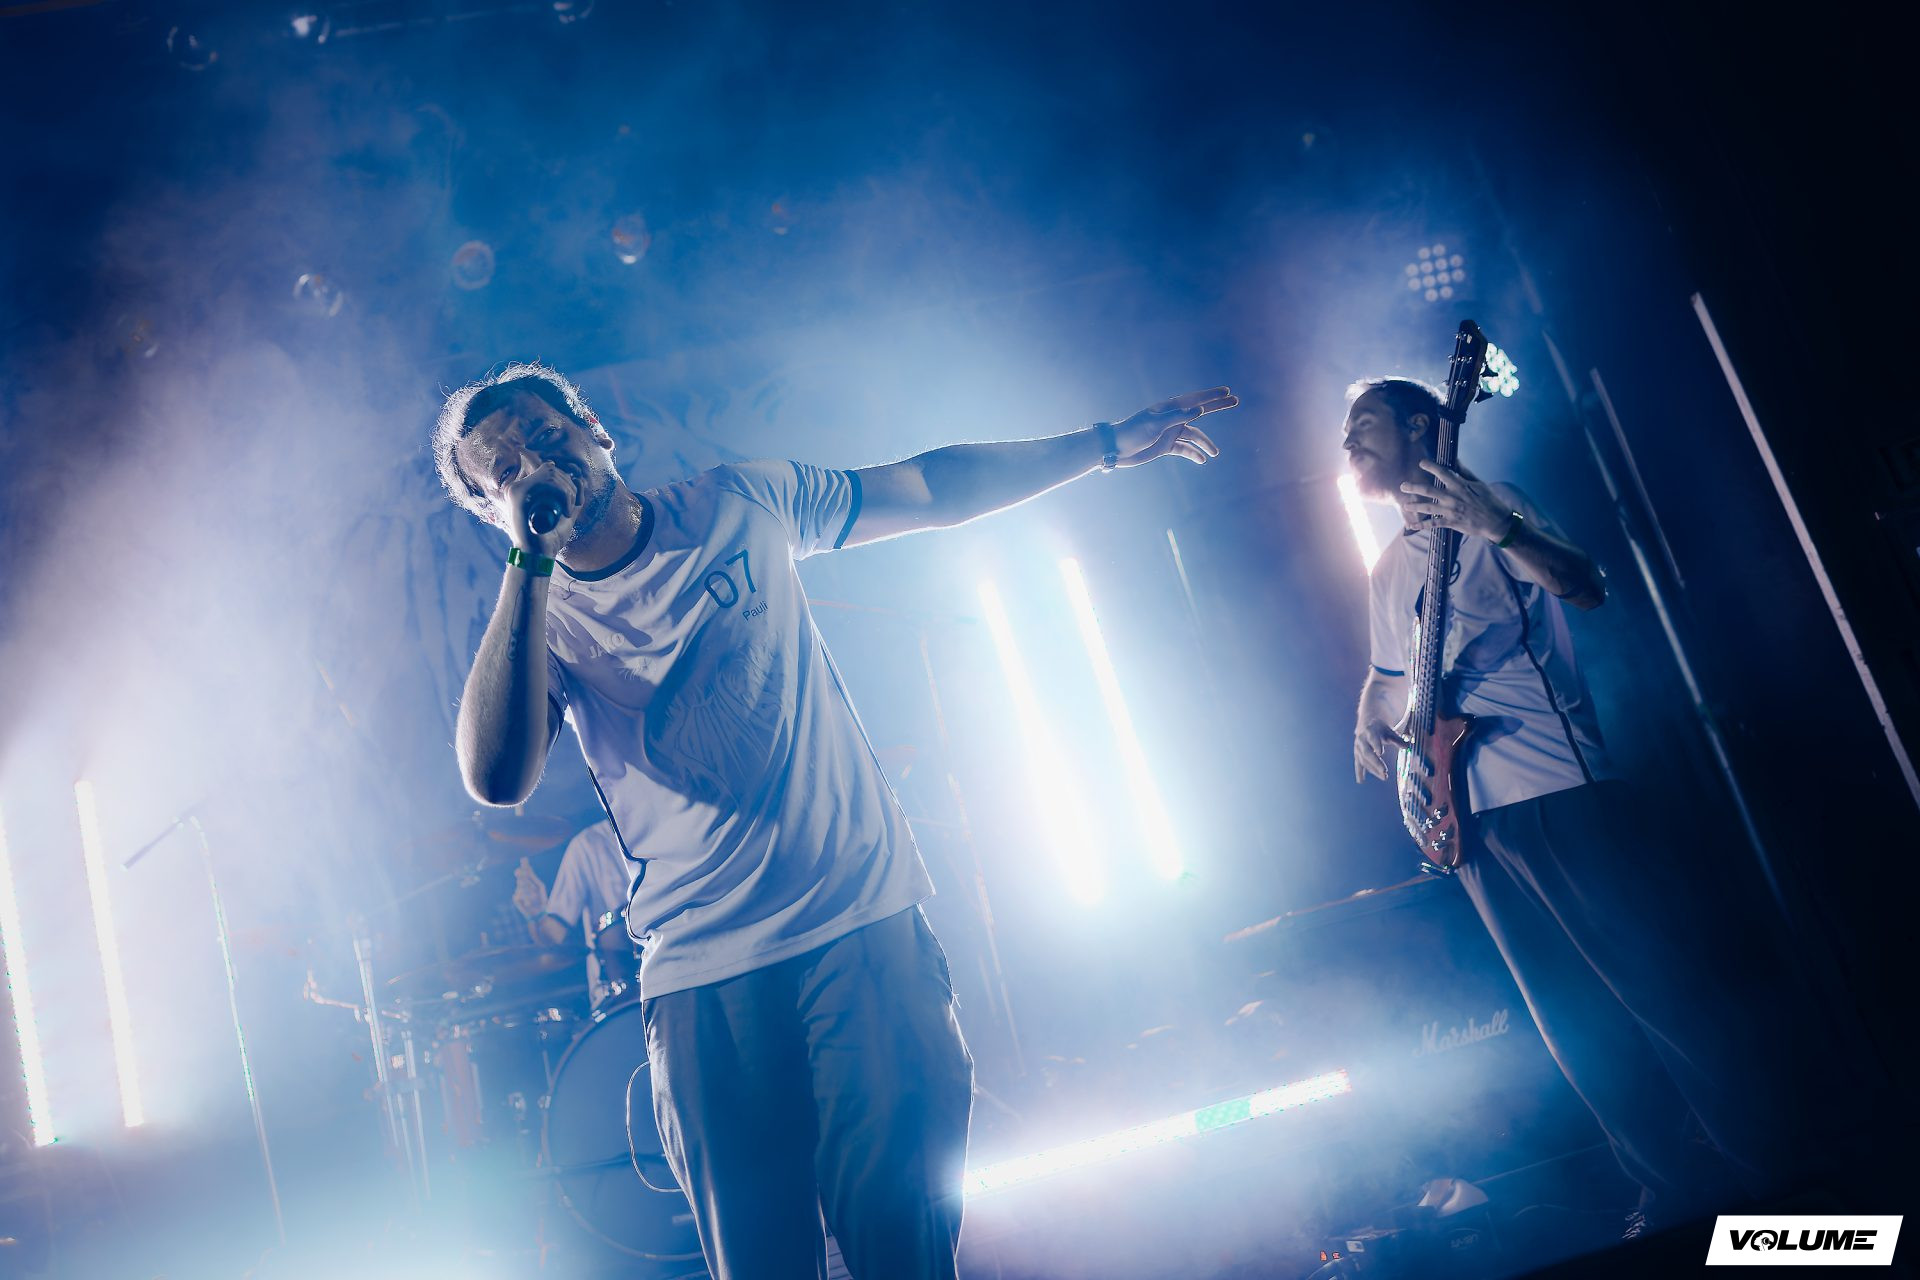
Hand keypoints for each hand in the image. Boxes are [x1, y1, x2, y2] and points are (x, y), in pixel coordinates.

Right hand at [499, 466, 580, 559]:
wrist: (538, 556)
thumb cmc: (550, 538)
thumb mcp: (566, 515)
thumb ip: (573, 499)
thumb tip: (579, 478)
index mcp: (524, 489)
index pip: (548, 469)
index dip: (566, 480)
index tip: (574, 499)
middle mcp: (517, 487)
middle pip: (550, 469)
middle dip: (570, 486)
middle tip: (573, 507)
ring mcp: (515, 490)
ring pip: (550, 474)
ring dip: (568, 491)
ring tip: (569, 511)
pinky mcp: (517, 495)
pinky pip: (545, 482)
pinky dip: (562, 494)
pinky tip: (566, 511)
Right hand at [511, 856, 548, 918]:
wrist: (539, 913)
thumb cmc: (541, 899)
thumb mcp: (540, 886)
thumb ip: (533, 878)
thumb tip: (527, 869)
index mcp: (529, 881)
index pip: (526, 872)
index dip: (524, 865)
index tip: (524, 858)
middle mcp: (523, 885)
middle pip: (521, 876)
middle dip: (521, 872)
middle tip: (520, 868)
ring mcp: (518, 891)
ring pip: (520, 885)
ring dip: (526, 887)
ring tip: (531, 893)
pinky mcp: (515, 898)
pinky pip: (520, 894)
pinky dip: (525, 897)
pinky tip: (529, 902)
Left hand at [1109, 387, 1236, 467]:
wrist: (1116, 449)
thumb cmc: (1133, 432)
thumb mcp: (1155, 424)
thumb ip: (1178, 416)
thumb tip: (1200, 409)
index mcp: (1169, 408)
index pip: (1195, 399)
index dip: (1212, 395)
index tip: (1227, 391)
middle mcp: (1172, 418)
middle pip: (1200, 412)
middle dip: (1217, 406)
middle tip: (1236, 401)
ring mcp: (1170, 432)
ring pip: (1194, 435)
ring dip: (1204, 443)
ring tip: (1214, 453)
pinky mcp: (1166, 446)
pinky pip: (1184, 449)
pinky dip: (1193, 453)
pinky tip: (1201, 460)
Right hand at [1354, 715, 1408, 782]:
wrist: (1367, 724)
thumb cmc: (1381, 729)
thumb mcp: (1389, 731)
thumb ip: (1397, 739)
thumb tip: (1407, 747)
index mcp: (1370, 731)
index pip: (1372, 738)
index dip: (1376, 745)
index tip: (1381, 753)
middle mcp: (1361, 740)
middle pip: (1367, 752)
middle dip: (1375, 762)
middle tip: (1385, 771)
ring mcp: (1358, 747)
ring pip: (1363, 760)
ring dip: (1373, 769)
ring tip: (1384, 777)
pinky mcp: (1357, 754)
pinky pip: (1358, 763)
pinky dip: (1359, 772)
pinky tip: (1361, 781)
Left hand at [1398, 461, 1515, 541]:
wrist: (1496, 521)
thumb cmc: (1489, 501)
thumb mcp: (1479, 484)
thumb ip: (1465, 473)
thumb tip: (1456, 460)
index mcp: (1460, 486)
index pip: (1443, 473)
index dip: (1431, 467)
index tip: (1421, 462)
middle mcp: (1453, 497)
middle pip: (1429, 491)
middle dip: (1414, 488)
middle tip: (1403, 486)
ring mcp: (1451, 511)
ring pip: (1428, 507)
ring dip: (1415, 506)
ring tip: (1405, 505)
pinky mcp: (1451, 522)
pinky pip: (1433, 524)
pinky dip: (1421, 525)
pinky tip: (1411, 526)